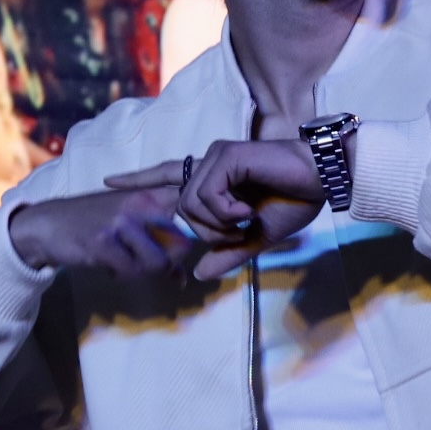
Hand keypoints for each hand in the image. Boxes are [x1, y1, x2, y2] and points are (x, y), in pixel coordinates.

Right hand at [10, 185, 197, 277]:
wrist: (47, 225)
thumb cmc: (93, 224)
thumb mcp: (130, 225)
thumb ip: (159, 243)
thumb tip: (183, 278)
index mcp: (150, 195)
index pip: (189, 212)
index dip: (192, 235)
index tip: (177, 248)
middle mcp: (140, 204)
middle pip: (179, 246)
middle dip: (167, 263)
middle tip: (145, 262)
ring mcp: (121, 222)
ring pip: (158, 262)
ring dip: (143, 271)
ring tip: (125, 263)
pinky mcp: (104, 241)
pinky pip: (130, 271)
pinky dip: (122, 274)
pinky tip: (109, 266)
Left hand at [106, 137, 323, 280]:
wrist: (321, 182)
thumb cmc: (295, 202)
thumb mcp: (256, 238)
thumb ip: (228, 253)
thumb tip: (199, 273)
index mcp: (214, 177)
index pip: (168, 176)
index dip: (139, 178)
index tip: (109, 182)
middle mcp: (209, 163)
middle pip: (180, 205)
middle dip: (204, 229)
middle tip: (237, 231)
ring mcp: (215, 157)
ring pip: (190, 203)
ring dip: (217, 222)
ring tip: (247, 219)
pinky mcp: (226, 156)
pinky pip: (206, 194)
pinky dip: (225, 210)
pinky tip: (248, 210)